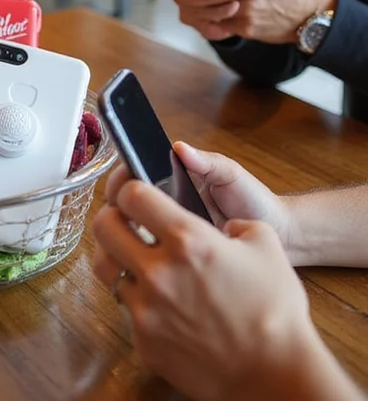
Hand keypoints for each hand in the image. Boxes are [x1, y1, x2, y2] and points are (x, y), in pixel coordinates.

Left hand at [93, 180, 318, 400]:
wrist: (275, 377)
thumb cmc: (276, 310)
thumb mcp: (267, 245)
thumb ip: (238, 226)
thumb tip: (224, 229)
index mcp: (188, 239)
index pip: (132, 196)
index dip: (130, 189)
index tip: (136, 194)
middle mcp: (158, 271)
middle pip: (104, 227)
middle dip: (111, 217)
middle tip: (123, 221)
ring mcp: (146, 309)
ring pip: (104, 268)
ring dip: (114, 257)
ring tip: (131, 259)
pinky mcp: (143, 342)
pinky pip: (126, 309)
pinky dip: (137, 300)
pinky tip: (159, 303)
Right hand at [106, 142, 291, 244]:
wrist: (280, 236)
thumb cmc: (256, 201)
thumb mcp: (231, 175)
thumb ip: (207, 161)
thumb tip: (179, 147)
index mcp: (178, 179)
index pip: (140, 174)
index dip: (125, 177)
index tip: (120, 182)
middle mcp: (170, 204)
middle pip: (132, 201)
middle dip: (122, 201)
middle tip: (122, 207)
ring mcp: (173, 229)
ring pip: (138, 226)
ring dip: (132, 226)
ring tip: (133, 228)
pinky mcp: (180, 252)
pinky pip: (156, 249)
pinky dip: (148, 248)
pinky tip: (148, 250)